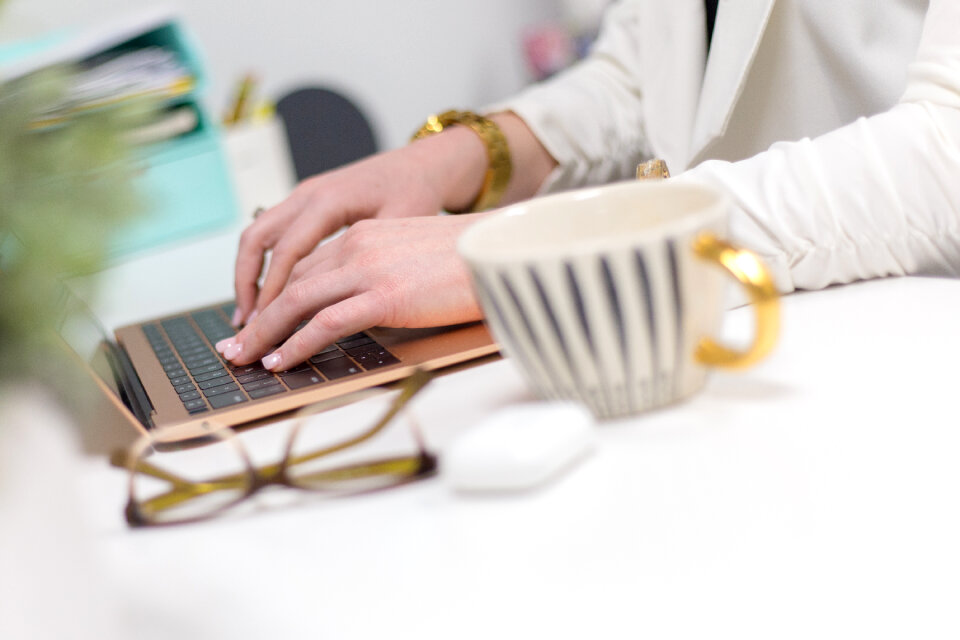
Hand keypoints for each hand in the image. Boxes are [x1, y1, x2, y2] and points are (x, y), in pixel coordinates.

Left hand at [217, 213, 488, 369]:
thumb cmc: (468, 260)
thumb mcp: (414, 257)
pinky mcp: (384, 295)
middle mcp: (358, 247)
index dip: (275, 297)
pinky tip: (280, 362)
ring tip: (244, 359)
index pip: (305, 268)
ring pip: (297, 302)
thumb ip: (382, 272)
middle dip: (259, 318)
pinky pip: (325, 323)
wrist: (502, 252)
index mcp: (365, 235)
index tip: (257, 320)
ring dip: (265, 334)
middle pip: (292, 284)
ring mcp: (368, 269)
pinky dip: (295, 345)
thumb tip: (364, 306)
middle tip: (235, 345)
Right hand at [232, 130, 488, 325]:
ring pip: (257, 234)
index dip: (273, 291)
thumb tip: (344, 305)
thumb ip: (369, 260)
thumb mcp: (400, 227)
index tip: (266, 324)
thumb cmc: (415, 192)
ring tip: (251, 316)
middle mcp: (308, 194)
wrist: (420, 165)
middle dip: (246, 284)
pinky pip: (272, 233)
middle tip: (248, 325)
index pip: (288, 251)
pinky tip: (269, 293)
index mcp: (329, 200)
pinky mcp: (306, 203)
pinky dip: (263, 263)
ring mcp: (303, 196)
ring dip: (248, 274)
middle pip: (257, 239)